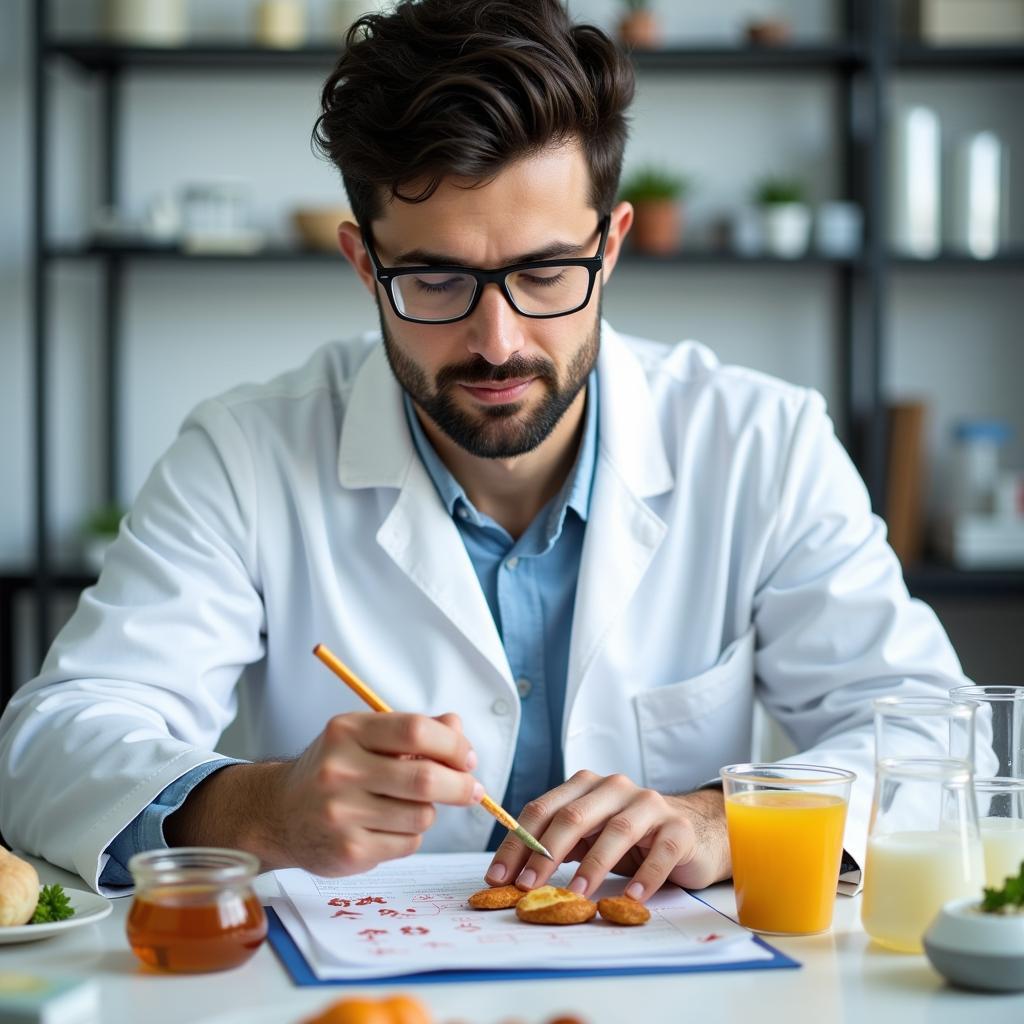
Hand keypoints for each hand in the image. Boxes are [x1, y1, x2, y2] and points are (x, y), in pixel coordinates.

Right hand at [264, 711, 482, 875]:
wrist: (278, 814)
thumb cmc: (333, 770)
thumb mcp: (365, 737)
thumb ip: (414, 731)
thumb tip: (457, 728)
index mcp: (348, 731)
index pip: (415, 730)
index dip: (452, 744)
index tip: (466, 758)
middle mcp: (340, 770)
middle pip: (424, 778)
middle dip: (459, 785)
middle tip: (471, 789)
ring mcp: (341, 813)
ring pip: (422, 815)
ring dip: (429, 811)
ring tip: (407, 805)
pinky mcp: (348, 851)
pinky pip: (408, 843)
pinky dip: (410, 835)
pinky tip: (386, 826)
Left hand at [484, 771, 730, 900]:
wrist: (694, 831)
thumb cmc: (632, 838)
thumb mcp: (589, 836)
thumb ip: (557, 846)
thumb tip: (510, 876)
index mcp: (584, 786)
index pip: (542, 810)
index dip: (517, 843)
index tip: (498, 877)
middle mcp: (614, 788)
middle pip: (573, 816)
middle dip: (545, 853)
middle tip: (528, 887)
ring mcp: (648, 805)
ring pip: (615, 831)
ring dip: (592, 866)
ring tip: (576, 896)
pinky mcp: (678, 828)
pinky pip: (660, 852)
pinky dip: (644, 876)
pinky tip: (630, 898)